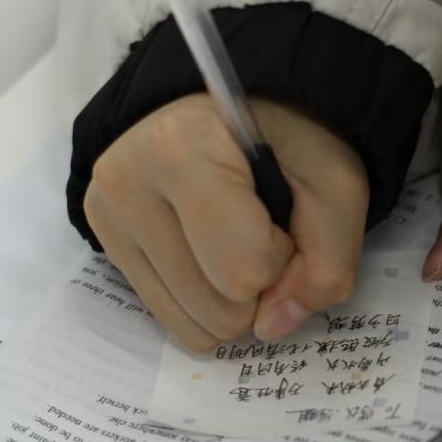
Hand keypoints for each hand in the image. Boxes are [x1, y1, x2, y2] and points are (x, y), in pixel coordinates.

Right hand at [84, 93, 368, 350]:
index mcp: (182, 151)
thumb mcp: (337, 186)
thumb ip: (328, 263)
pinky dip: (202, 302)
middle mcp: (127, 182)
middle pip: (215, 308)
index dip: (283, 259)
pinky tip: (208, 252)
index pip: (243, 269)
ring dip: (230, 300)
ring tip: (233, 239)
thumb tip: (271, 327)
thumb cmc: (289, 138)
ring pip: (189, 323)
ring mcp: (107, 213)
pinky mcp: (104, 238)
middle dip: (257, 287)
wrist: (236, 113)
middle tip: (260, 230)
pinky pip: (166, 316)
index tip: (282, 216)